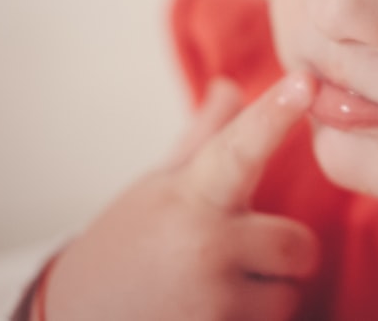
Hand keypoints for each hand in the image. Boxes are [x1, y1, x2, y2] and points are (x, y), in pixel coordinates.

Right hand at [42, 74, 318, 320]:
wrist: (71, 319)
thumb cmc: (126, 247)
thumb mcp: (160, 189)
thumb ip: (206, 138)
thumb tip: (229, 85)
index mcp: (193, 196)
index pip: (241, 148)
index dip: (274, 115)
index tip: (306, 81)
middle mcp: (205, 245)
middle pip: (299, 246)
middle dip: (278, 255)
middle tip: (233, 256)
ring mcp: (212, 301)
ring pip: (288, 297)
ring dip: (262, 298)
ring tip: (210, 291)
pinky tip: (207, 316)